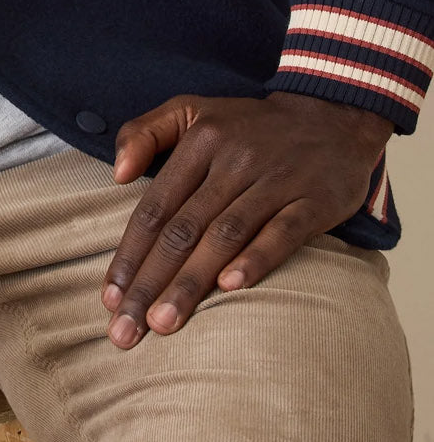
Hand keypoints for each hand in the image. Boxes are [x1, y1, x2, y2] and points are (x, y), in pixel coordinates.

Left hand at [100, 91, 393, 348]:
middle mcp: (233, 162)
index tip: (109, 297)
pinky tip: (230, 287)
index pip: (155, 207)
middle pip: (183, 230)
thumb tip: (116, 174)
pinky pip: (282, 233)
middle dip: (150, 283)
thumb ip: (143, 132)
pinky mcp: (314, 201)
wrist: (332, 116)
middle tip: (126, 330)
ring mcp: (275, 181)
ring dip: (191, 282)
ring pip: (224, 236)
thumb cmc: (249, 125)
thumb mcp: (192, 110)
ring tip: (163, 324)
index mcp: (199, 142)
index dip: (130, 254)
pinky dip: (256, 259)